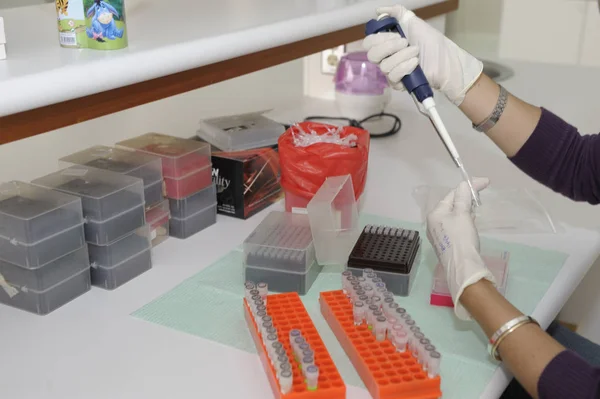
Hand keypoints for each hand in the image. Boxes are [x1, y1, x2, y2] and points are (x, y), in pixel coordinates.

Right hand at [362, 4, 482, 105]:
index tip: (396, 34)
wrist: (445, 60)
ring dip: (402, 56)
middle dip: (389, 46)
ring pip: (384, 66)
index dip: (379, 38)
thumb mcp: (414, 22)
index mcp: (387, 44)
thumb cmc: (431, 43)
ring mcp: (391, 72)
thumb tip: (378, 10)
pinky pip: (393, 77)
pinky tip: (415, 63)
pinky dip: (405, 67)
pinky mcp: (397, 84)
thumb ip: (396, 13)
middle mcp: (386, 58)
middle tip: (405, 42)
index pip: (369, 43)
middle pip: (372, 55)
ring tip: (416, 52)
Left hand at [426, 178, 494, 319]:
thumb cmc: (461, 238)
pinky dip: (464, 221)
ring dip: (466, 210)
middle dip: (466, 198)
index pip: (452, 195)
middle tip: (481, 196)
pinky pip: (455, 226)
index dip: (468, 187)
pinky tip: (471, 222)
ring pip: (453, 216)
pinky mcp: (446, 243)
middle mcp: (433, 223)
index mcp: (434, 214)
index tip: (485, 182)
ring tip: (477, 208)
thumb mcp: (463, 215)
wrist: (462, 267)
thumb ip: (463, 198)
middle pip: (451, 205)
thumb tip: (464, 184)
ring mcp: (438, 234)